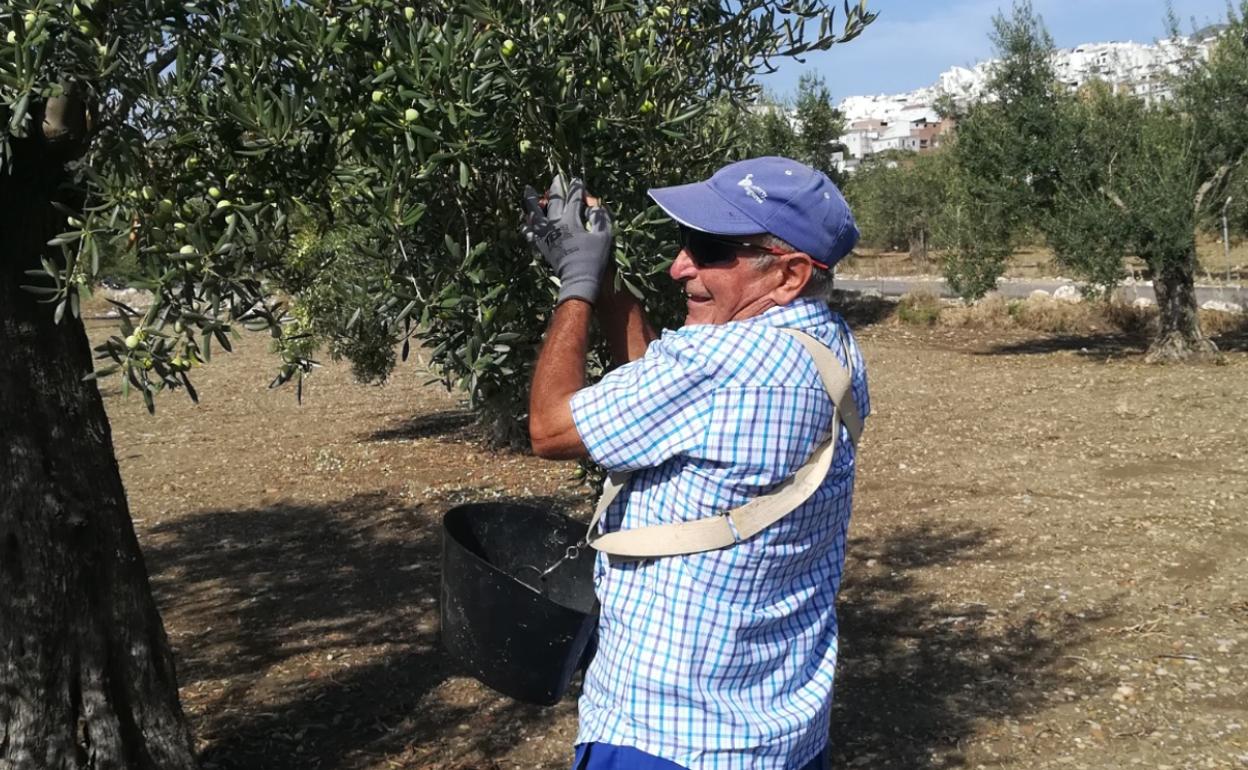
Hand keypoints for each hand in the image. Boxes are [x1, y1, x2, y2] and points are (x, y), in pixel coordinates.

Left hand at [522, 175, 612, 304]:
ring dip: (532, 201)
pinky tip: (526, 222)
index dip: (576, 188)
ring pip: (536, 213)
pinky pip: (532, 233)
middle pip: (555, 201)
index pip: (574, 198)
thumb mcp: (604, 237)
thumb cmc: (593, 259)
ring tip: (528, 190)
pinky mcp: (542, 246)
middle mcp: (556, 224)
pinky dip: (528, 226)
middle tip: (556, 178)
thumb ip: (600, 219)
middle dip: (557, 188)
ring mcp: (547, 235)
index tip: (577, 179)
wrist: (578, 280)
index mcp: (572, 220)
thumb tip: (594, 206)